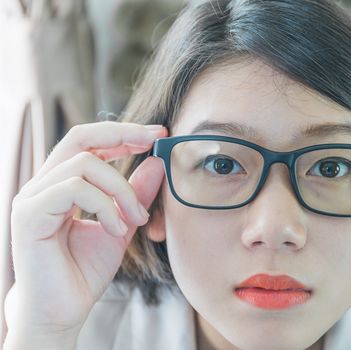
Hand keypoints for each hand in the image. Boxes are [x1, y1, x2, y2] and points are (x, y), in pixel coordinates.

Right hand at [6, 121, 166, 340]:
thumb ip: (135, 194)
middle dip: (123, 134)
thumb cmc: (85, 270)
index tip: (158, 133)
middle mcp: (43, 185)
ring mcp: (33, 198)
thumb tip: (156, 162)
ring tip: (135, 218)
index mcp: (61, 184)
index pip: (89, 142)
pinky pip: (74, 188)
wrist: (64, 311)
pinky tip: (116, 228)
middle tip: (155, 140)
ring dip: (121, 189)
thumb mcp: (121, 224)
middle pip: (81, 137)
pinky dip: (105, 205)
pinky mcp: (29, 214)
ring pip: (84, 164)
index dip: (123, 132)